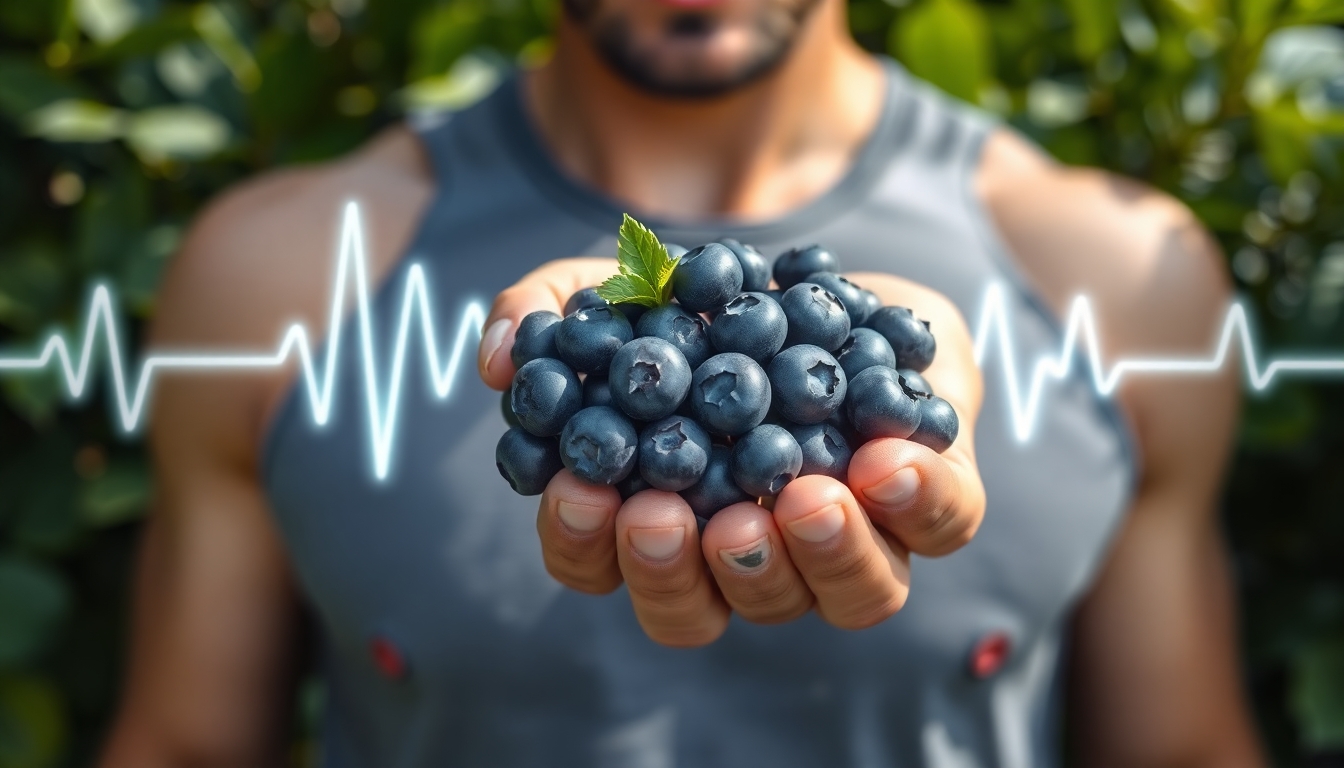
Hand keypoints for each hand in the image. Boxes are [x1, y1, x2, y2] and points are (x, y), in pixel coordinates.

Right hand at [479, 258, 984, 646]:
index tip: (581, 491)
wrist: (834, 281)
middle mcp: (753, 554)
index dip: (586, 546)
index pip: (605, 568)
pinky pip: (940, 525)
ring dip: (808, 558)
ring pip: (839, 600)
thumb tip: (496, 360)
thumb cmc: (708, 308)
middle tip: (669, 514)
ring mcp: (847, 537)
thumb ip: (549, 315)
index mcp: (666, 522)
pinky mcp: (932, 497)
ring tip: (795, 497)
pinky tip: (884, 458)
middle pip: (707, 609)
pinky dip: (916, 501)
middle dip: (682, 572)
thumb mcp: (620, 289)